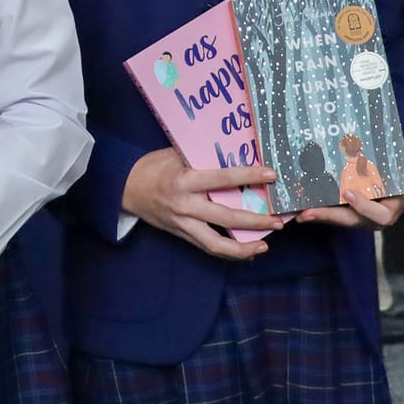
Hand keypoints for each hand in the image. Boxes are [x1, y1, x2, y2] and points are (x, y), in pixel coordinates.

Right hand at [122, 148, 281, 260]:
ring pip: (217, 244)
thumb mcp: (175, 154)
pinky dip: (229, 252)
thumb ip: (203, 157)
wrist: (125, 188)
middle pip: (227, 218)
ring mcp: (183, 224)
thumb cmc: (153, 167)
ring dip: (244, 248)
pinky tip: (247, 251)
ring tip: (265, 245)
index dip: (249, 177)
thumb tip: (235, 151)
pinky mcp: (182, 235)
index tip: (271, 175)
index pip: (223, 179)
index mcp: (185, 181)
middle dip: (256, 221)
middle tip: (278, 221)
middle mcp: (185, 206)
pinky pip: (208, 247)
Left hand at [296, 161, 403, 230]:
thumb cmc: (401, 177)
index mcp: (389, 210)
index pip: (379, 215)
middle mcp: (373, 219)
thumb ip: (387, 168)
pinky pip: (335, 210)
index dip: (363, 206)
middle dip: (326, 216)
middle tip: (305, 212)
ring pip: (338, 218)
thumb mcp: (401, 174)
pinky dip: (319, 205)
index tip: (349, 194)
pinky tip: (301, 199)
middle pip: (349, 221)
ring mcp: (361, 217)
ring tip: (296, 208)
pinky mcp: (351, 212)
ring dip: (317, 213)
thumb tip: (362, 146)